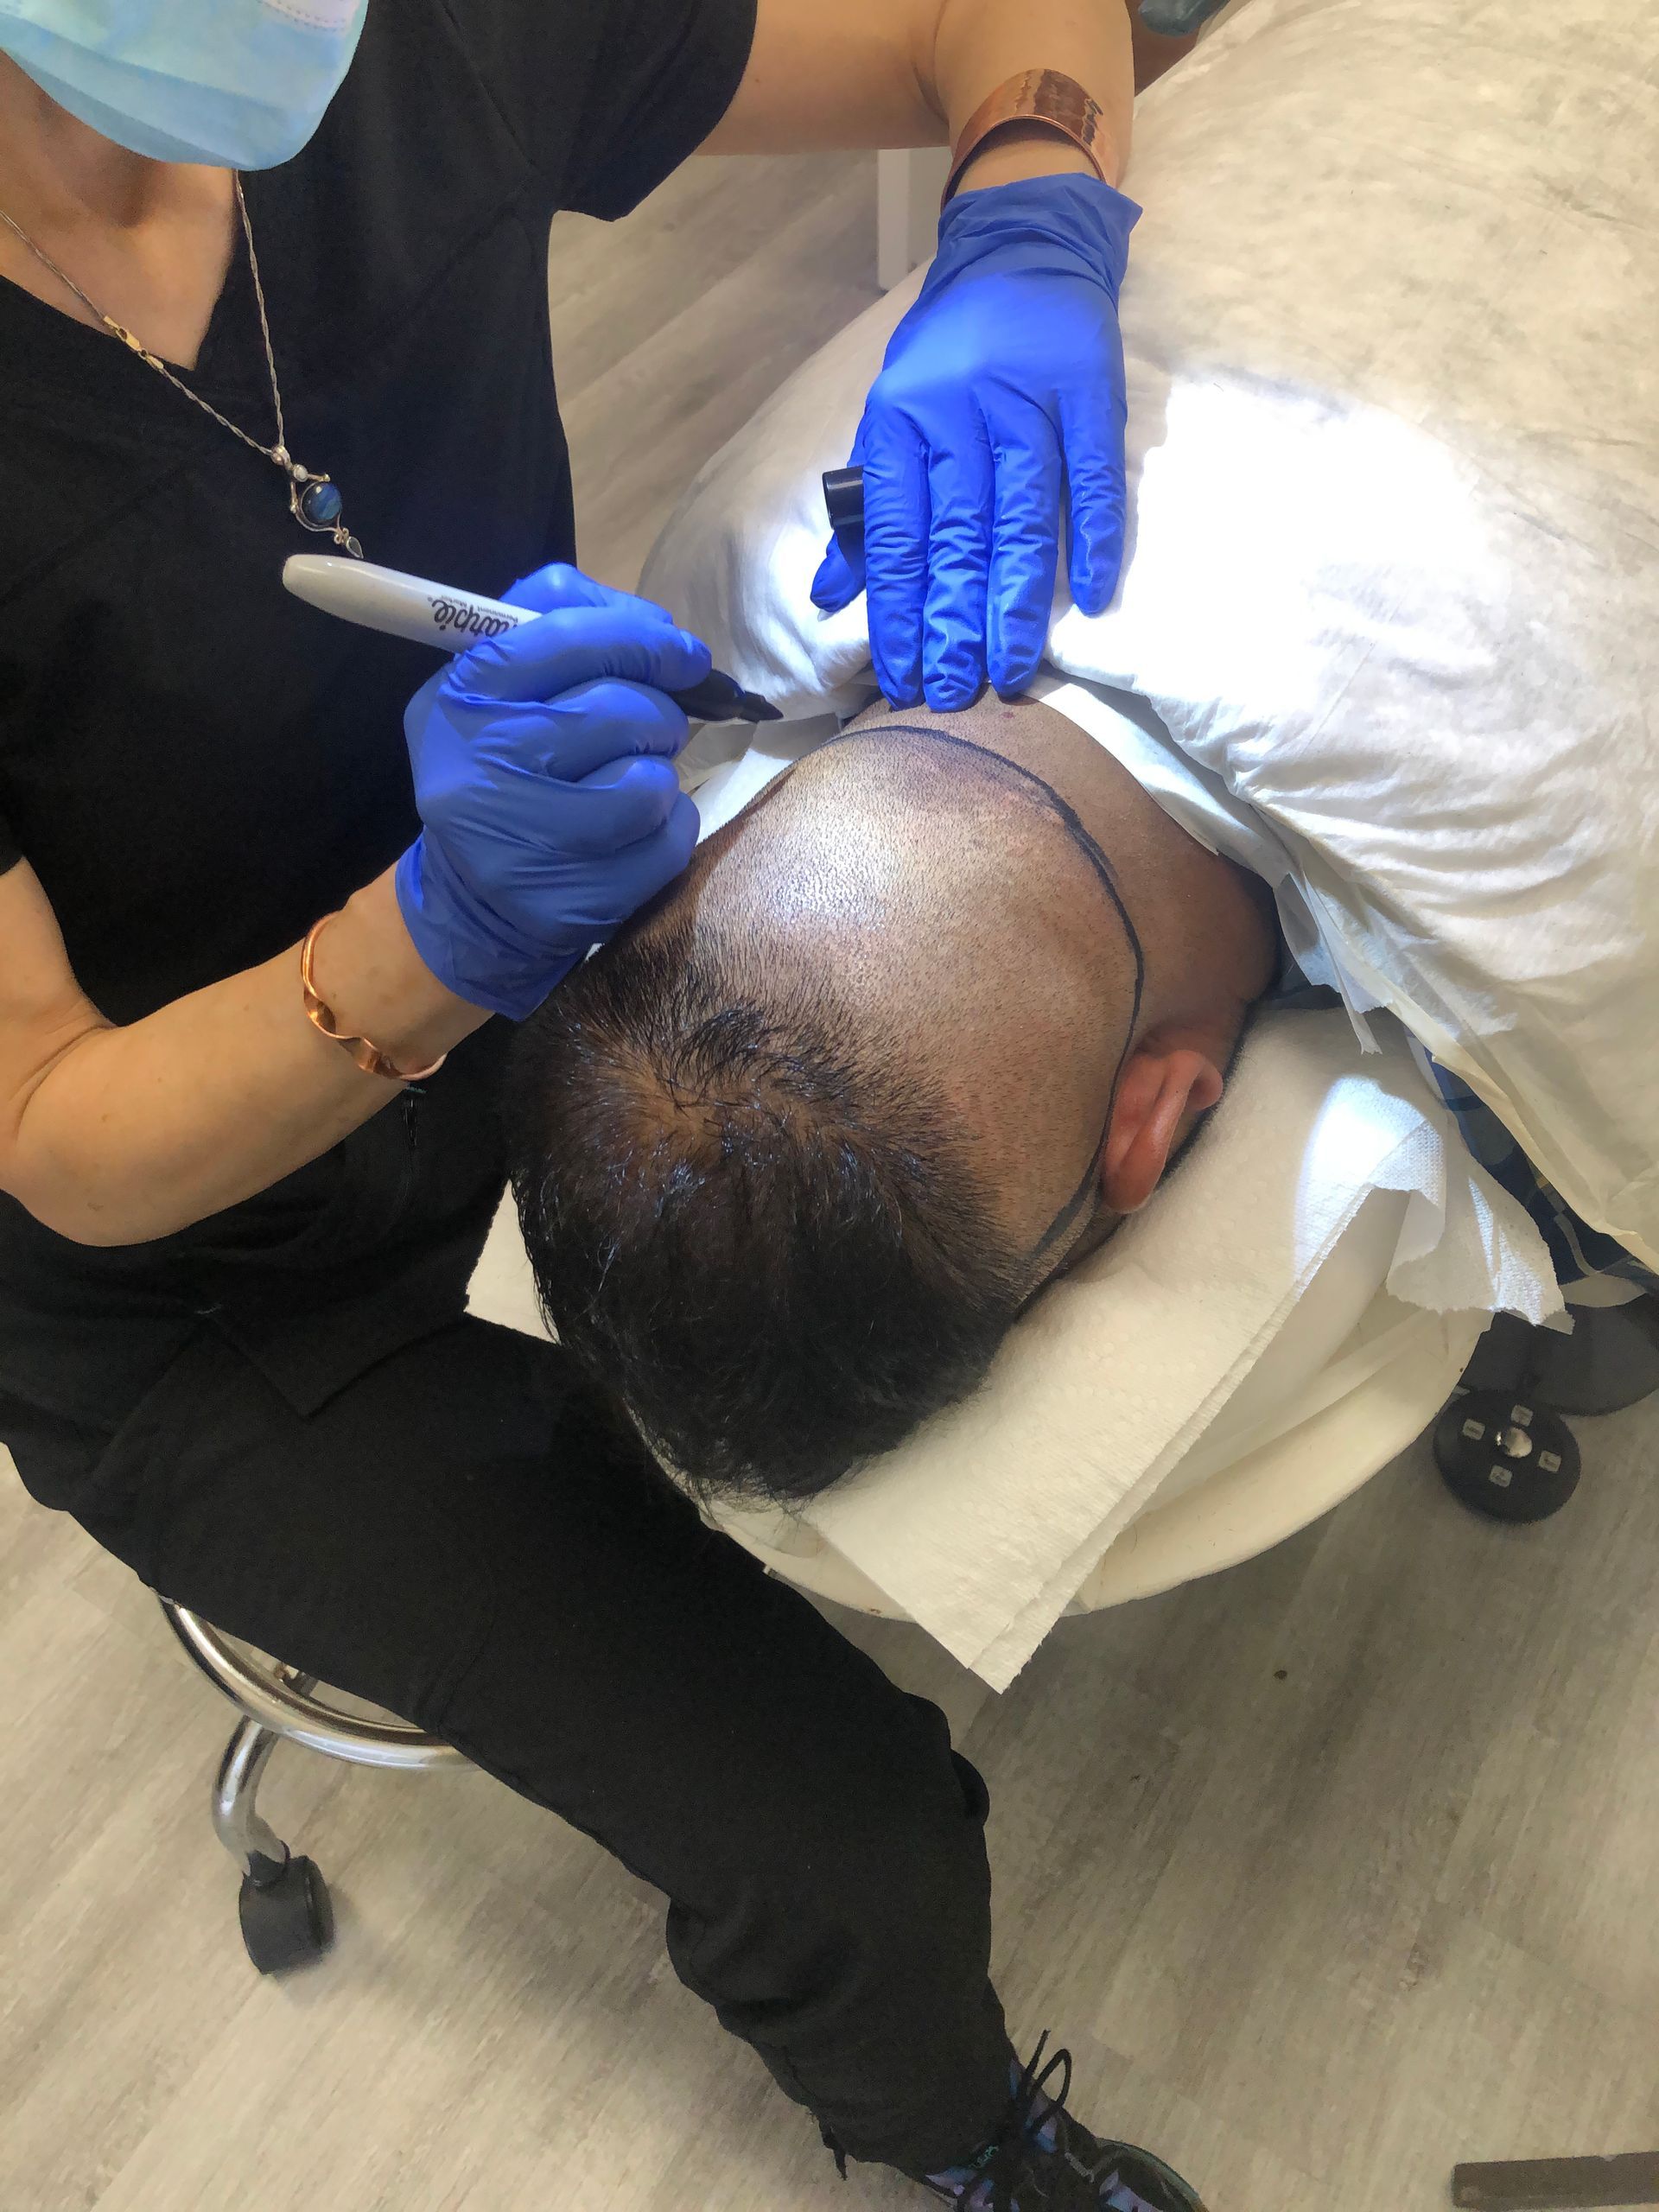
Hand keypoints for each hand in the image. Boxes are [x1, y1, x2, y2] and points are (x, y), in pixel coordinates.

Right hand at [394, 564, 708, 1018]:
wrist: (473, 898)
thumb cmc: (500, 767)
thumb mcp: (493, 686)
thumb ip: (557, 620)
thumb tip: (655, 622)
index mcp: (462, 700)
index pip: (569, 637)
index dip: (643, 638)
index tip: (683, 654)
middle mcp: (483, 769)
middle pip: (621, 709)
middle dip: (657, 714)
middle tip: (651, 727)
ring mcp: (528, 843)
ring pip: (651, 779)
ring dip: (659, 774)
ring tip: (630, 782)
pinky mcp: (575, 900)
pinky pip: (668, 838)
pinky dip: (669, 826)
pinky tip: (633, 830)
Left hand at [811, 173, 1138, 709]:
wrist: (1020, 249)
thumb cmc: (949, 353)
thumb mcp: (889, 418)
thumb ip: (865, 511)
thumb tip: (827, 598)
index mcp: (901, 424)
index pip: (895, 537)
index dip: (897, 614)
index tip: (899, 678)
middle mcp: (959, 415)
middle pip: (955, 540)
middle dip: (951, 625)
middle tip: (953, 694)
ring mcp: (1028, 403)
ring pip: (1019, 519)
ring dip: (1014, 603)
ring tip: (1010, 671)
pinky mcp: (1089, 393)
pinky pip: (1093, 479)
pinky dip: (1094, 540)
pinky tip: (1090, 601)